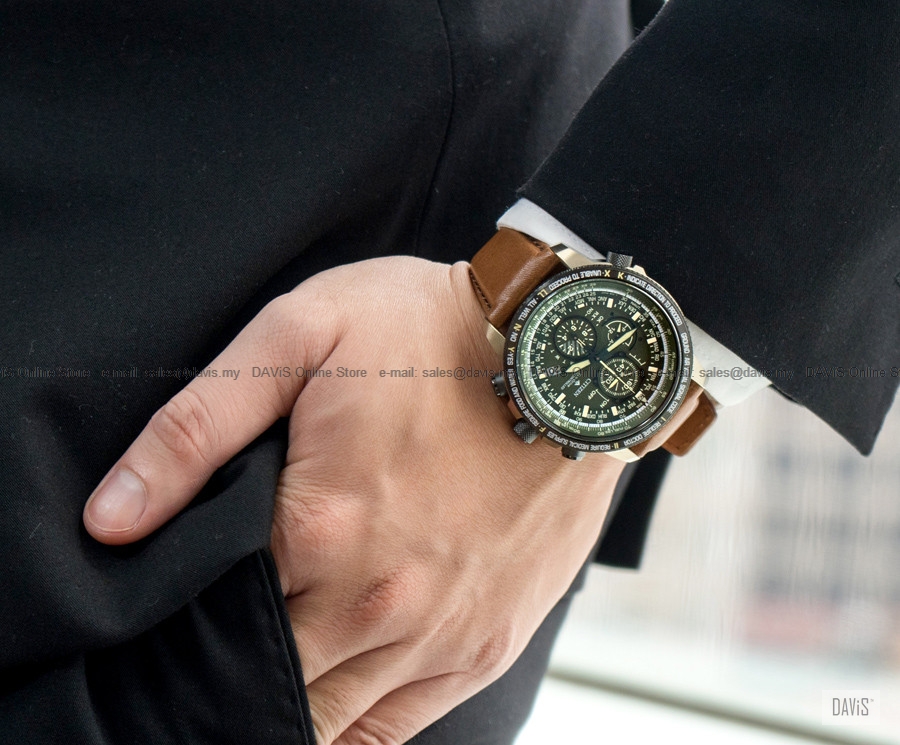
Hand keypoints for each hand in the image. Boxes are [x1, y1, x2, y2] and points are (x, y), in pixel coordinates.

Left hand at [83, 256, 624, 743]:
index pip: (214, 618)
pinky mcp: (487, 643)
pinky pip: (398, 727)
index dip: (187, 614)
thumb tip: (110, 520)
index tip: (187, 599)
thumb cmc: (433, 333)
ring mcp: (441, 633)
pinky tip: (330, 695)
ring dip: (289, 701)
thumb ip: (197, 430)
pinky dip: (352, 728)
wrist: (567, 358)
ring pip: (327, 719)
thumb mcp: (302, 336)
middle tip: (222, 635)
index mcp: (320, 529)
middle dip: (234, 664)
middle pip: (267, 679)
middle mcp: (379, 602)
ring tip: (272, 663)